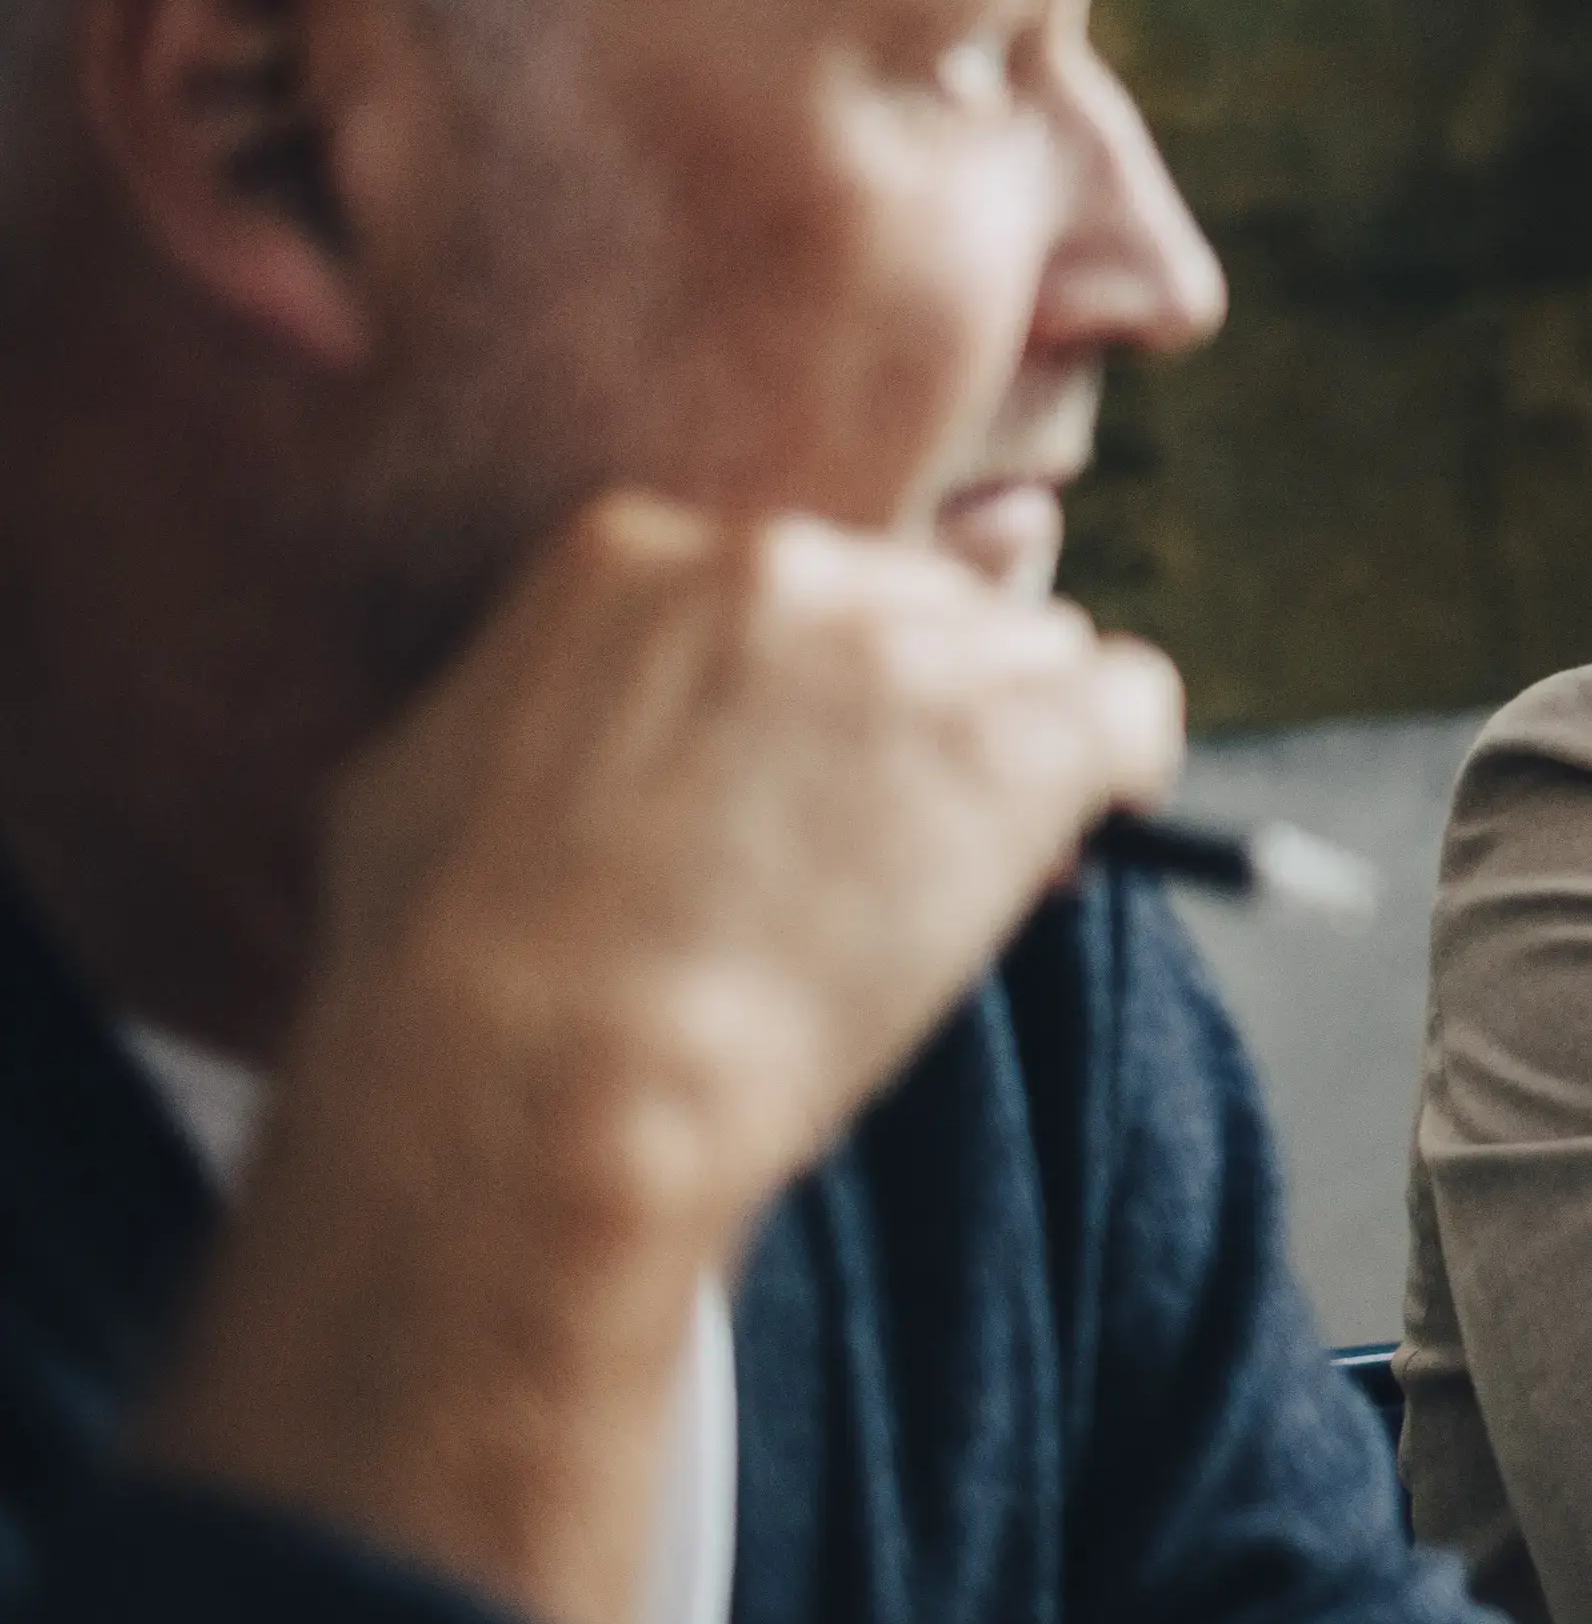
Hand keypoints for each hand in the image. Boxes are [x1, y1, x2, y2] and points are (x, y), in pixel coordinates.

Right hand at [133, 497, 1181, 1623]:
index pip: (786, 578)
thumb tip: (557, 738)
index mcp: (628, 553)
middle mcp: (777, 565)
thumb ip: (522, 716)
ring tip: (982, 864)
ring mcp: (907, 646)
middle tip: (911, 835)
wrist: (545, 1069)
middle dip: (921, 712)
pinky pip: (1134, 702)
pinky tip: (1104, 829)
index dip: (819, 687)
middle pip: (918, 602)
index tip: (823, 775)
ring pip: (1033, 651)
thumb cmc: (447, 970)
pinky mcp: (1018, 734)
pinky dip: (1129, 767)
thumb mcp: (425, 785)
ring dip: (1019, 743)